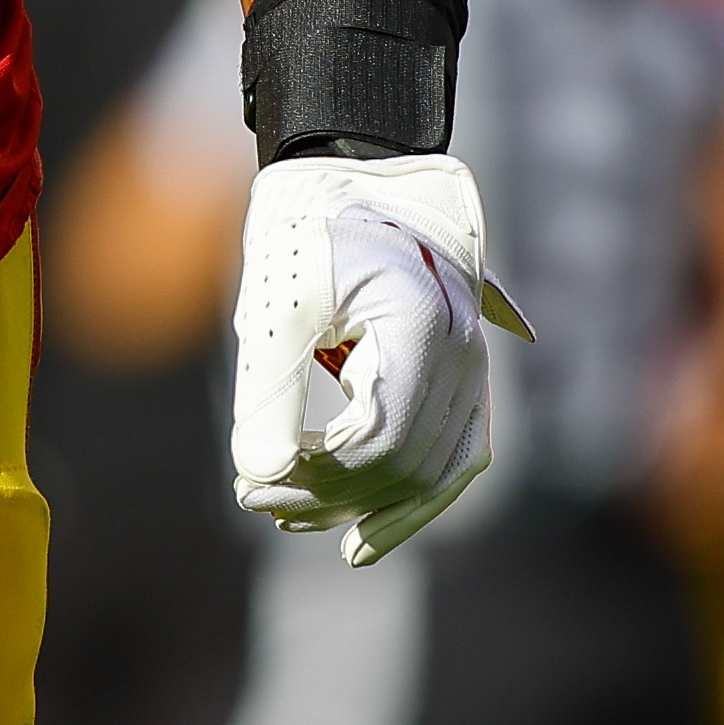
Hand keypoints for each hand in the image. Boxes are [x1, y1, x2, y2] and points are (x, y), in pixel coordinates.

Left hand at [229, 153, 497, 562]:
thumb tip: (257, 476)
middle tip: (254, 498)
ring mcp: (475, 367)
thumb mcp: (277, 304)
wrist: (354, 183)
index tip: (248, 482)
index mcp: (421, 326)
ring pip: (436, 474)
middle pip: (405, 467)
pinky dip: (414, 503)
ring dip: (365, 509)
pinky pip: (455, 460)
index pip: (376, 442)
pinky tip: (364, 541)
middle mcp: (464, 351)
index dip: (312, 480)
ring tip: (289, 517)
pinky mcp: (467, 379)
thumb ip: (267, 389)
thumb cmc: (308, 234)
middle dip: (328, 498)